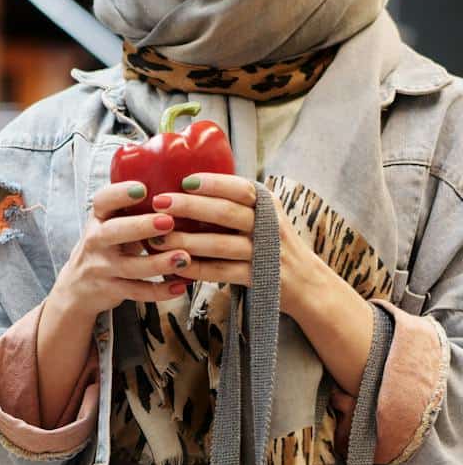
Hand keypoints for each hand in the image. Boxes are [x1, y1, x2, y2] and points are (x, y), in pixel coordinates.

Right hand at [52, 178, 194, 319]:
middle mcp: (96, 242)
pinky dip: (159, 291)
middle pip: (114, 232)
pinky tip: (180, 286)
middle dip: (141, 226)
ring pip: (129, 267)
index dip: (120, 194)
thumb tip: (176, 177)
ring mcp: (102, 268)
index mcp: (98, 219)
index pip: (102, 201)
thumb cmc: (105, 246)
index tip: (142, 188)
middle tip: (168, 221)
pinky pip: (136, 292)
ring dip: (158, 263)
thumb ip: (131, 208)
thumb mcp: (108, 223)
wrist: (76, 287)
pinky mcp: (111, 290)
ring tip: (184, 257)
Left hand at [150, 174, 314, 316]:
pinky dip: (197, 269)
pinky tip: (174, 266)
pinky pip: (222, 272)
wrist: (307, 283)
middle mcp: (269, 225)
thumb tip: (188, 187)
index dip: (213, 183)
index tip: (185, 180)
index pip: (240, 188)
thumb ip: (236, 204)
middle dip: (190, 206)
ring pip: (220, 244)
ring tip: (157, 238)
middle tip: (159, 202)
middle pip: (226, 212)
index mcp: (267, 205)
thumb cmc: (273, 245)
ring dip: (186, 240)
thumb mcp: (264, 217)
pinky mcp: (260, 279)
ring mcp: (265, 253)